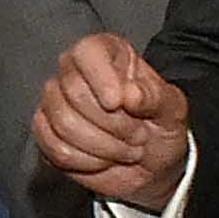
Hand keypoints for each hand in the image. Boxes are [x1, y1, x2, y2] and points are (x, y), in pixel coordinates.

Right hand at [32, 33, 194, 209]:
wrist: (152, 164)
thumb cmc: (160, 127)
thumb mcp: (171, 109)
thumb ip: (155, 97)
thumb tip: (130, 94)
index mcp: (106, 53)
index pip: (87, 52)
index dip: (100, 77)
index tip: (118, 102)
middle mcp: (74, 72)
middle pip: (74, 92)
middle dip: (112, 123)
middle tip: (138, 135)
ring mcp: (55, 103)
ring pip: (64, 124)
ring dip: (103, 146)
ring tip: (126, 149)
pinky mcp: (47, 134)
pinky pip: (56, 149)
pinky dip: (86, 162)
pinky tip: (105, 160)